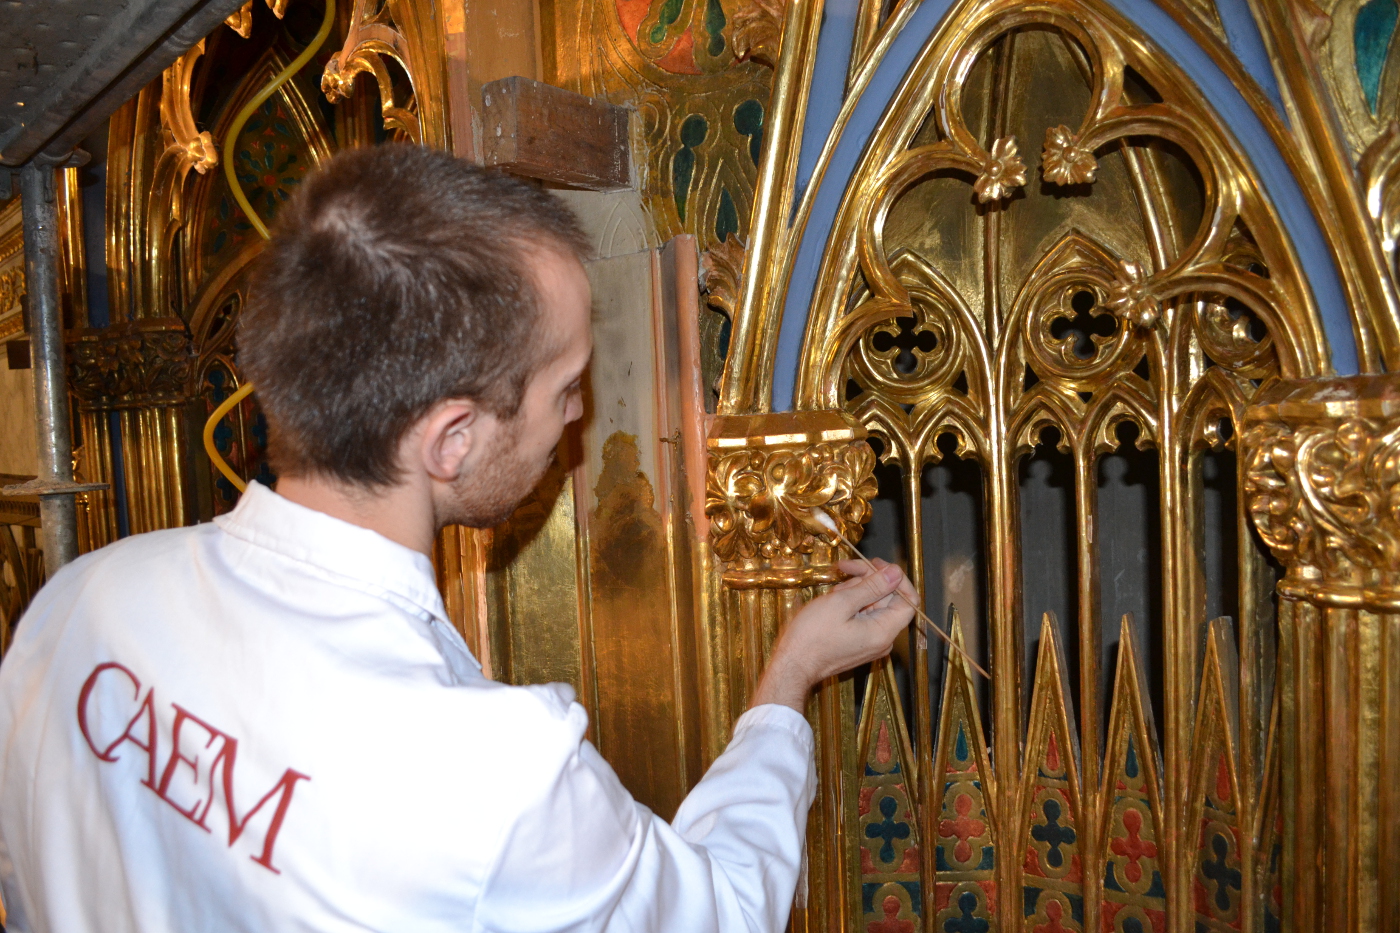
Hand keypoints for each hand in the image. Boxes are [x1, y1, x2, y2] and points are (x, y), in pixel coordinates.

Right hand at [750, 558, 917, 712]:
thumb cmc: (812, 636)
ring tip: (833, 593)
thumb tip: (896, 572)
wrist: (792, 665)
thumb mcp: (842, 603)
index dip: (896, 578)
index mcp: (884, 631)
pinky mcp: (858, 643)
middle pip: (888, 599)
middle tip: (844, 570)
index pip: (909, 600)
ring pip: (873, 605)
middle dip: (868, 581)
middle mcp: (882, 639)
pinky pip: (863, 617)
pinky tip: (832, 601)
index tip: (874, 564)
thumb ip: (873, 586)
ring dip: (855, 591)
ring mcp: (870, 642)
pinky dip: (850, 604)